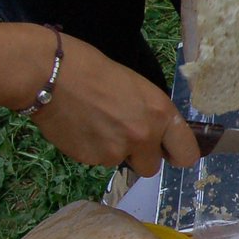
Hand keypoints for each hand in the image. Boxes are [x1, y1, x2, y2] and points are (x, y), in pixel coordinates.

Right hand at [23, 31, 201, 174]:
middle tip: (123, 134)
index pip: (187, 154)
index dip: (177, 154)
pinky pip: (99, 161)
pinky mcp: (92, 160)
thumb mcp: (138, 88)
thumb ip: (152, 115)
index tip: (169, 152)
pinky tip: (82, 128)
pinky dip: (93, 149)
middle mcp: (144, 137)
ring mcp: (116, 151)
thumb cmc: (94, 70)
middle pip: (152, 167)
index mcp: (161, 114)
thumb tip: (156, 136)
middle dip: (140, 156)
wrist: (51, 74)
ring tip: (96, 124)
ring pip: (122, 163)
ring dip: (113, 151)